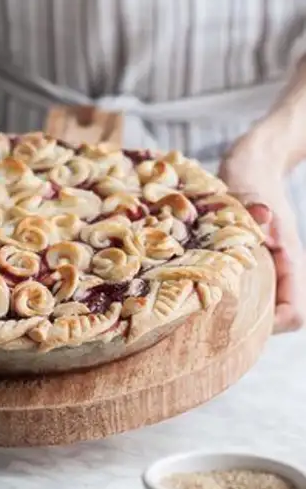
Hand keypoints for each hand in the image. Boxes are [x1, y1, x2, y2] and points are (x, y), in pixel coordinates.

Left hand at [218, 127, 304, 333]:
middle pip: (274, 320)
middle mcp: (281, 270)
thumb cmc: (253, 175)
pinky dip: (224, 294)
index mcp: (290, 261)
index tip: (236, 321)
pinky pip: (243, 292)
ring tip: (198, 308)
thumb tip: (263, 216)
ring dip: (233, 312)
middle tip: (206, 325)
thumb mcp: (248, 188)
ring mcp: (267, 268)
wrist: (254, 160)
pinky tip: (194, 287)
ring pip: (259, 308)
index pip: (294, 314)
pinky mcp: (249, 263)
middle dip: (246, 328)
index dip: (271, 326)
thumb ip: (254, 206)